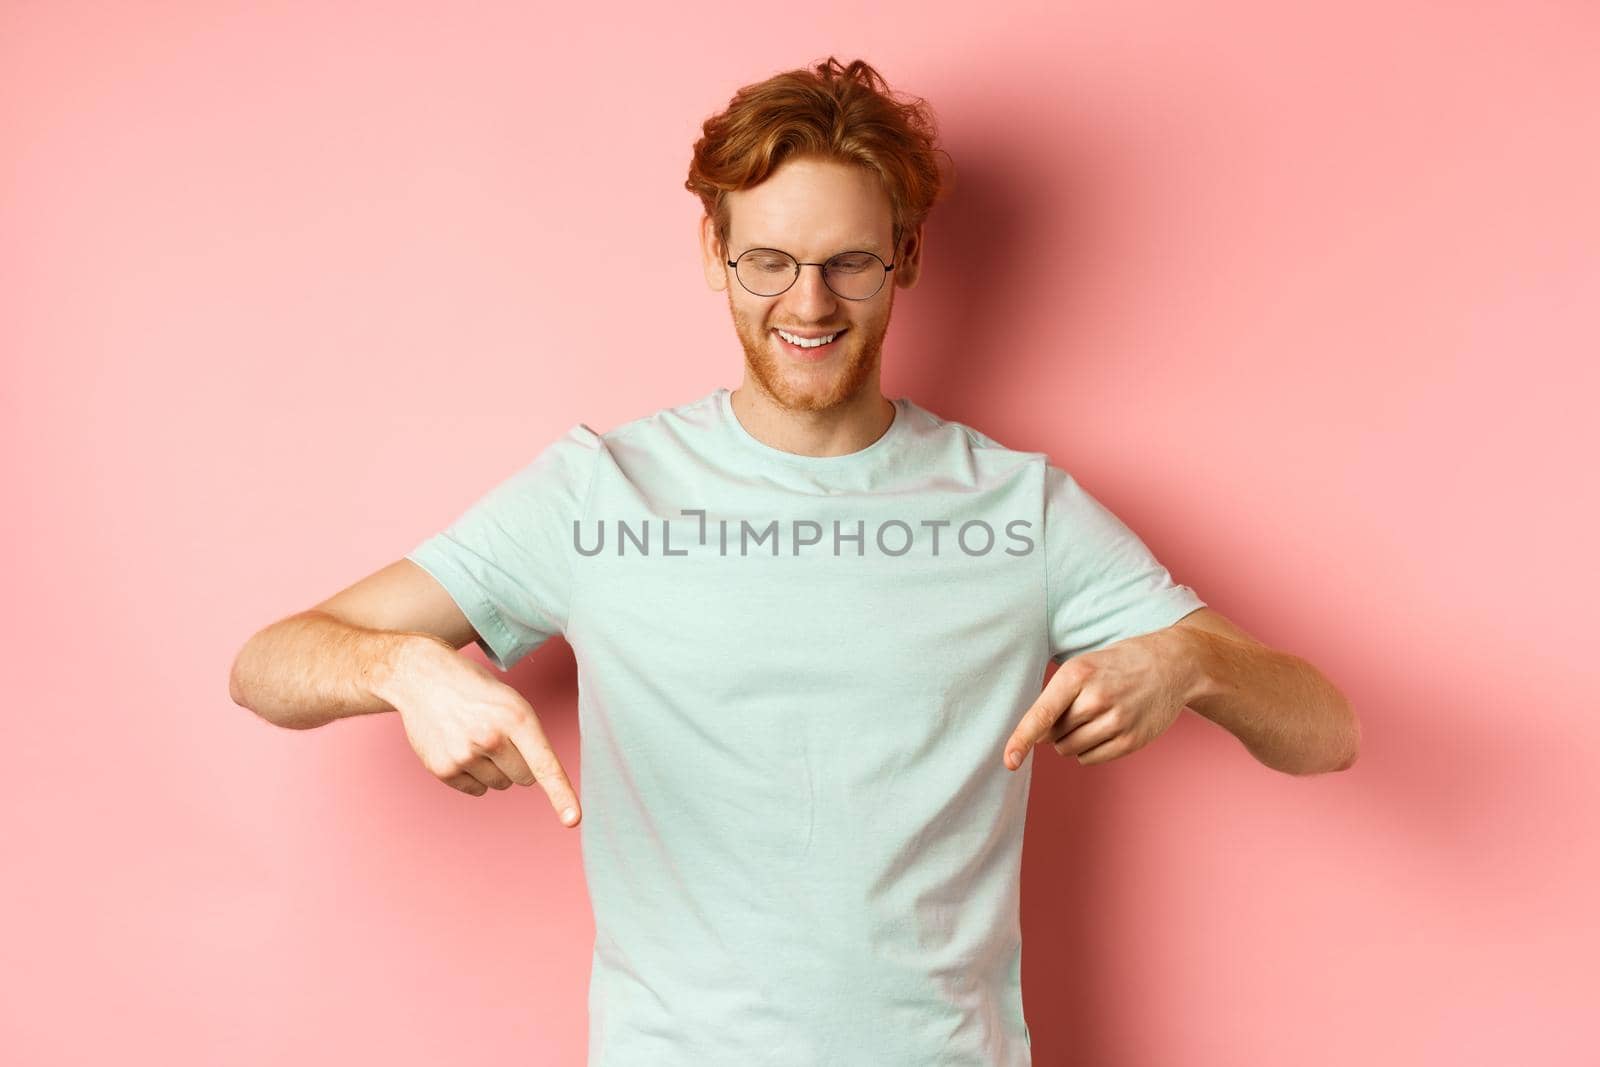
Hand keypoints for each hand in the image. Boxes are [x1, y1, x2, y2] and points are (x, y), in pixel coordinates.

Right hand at [377, 635, 581, 825]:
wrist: (423, 678)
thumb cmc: (475, 691)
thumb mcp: (512, 702)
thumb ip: (529, 737)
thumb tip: (538, 778)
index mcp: (516, 718)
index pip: (544, 764)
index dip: (561, 794)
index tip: (573, 820)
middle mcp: (491, 738)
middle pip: (524, 778)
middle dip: (518, 763)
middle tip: (497, 736)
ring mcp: (464, 755)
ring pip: (500, 785)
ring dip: (493, 769)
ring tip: (474, 737)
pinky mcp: (443, 769)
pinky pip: (476, 790)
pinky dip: (473, 776)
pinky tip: (459, 748)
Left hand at [1003, 628, 1190, 769]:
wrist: (1173, 664)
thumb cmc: (1118, 664)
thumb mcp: (1084, 666)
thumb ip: (1057, 697)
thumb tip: (1038, 737)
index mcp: (1077, 675)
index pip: (1042, 715)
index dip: (1021, 739)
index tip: (1009, 760)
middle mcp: (1096, 699)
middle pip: (1053, 735)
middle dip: (1057, 728)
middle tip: (1080, 706)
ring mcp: (1116, 721)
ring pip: (1070, 749)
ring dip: (1072, 740)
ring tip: (1094, 715)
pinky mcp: (1131, 740)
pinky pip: (1090, 758)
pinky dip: (1088, 749)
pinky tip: (1105, 728)